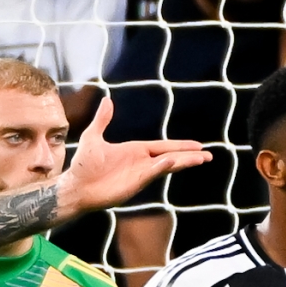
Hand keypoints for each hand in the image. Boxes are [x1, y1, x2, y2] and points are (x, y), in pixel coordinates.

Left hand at [54, 94, 208, 217]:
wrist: (76, 186)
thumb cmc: (83, 165)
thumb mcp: (93, 137)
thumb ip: (102, 120)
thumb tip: (107, 100)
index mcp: (135, 150)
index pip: (163, 146)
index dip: (180, 146)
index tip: (197, 145)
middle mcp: (141, 162)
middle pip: (171, 156)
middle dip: (189, 155)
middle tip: (208, 155)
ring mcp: (139, 173)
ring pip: (167, 166)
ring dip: (184, 162)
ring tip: (202, 159)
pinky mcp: (135, 183)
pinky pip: (152, 173)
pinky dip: (163, 167)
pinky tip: (173, 161)